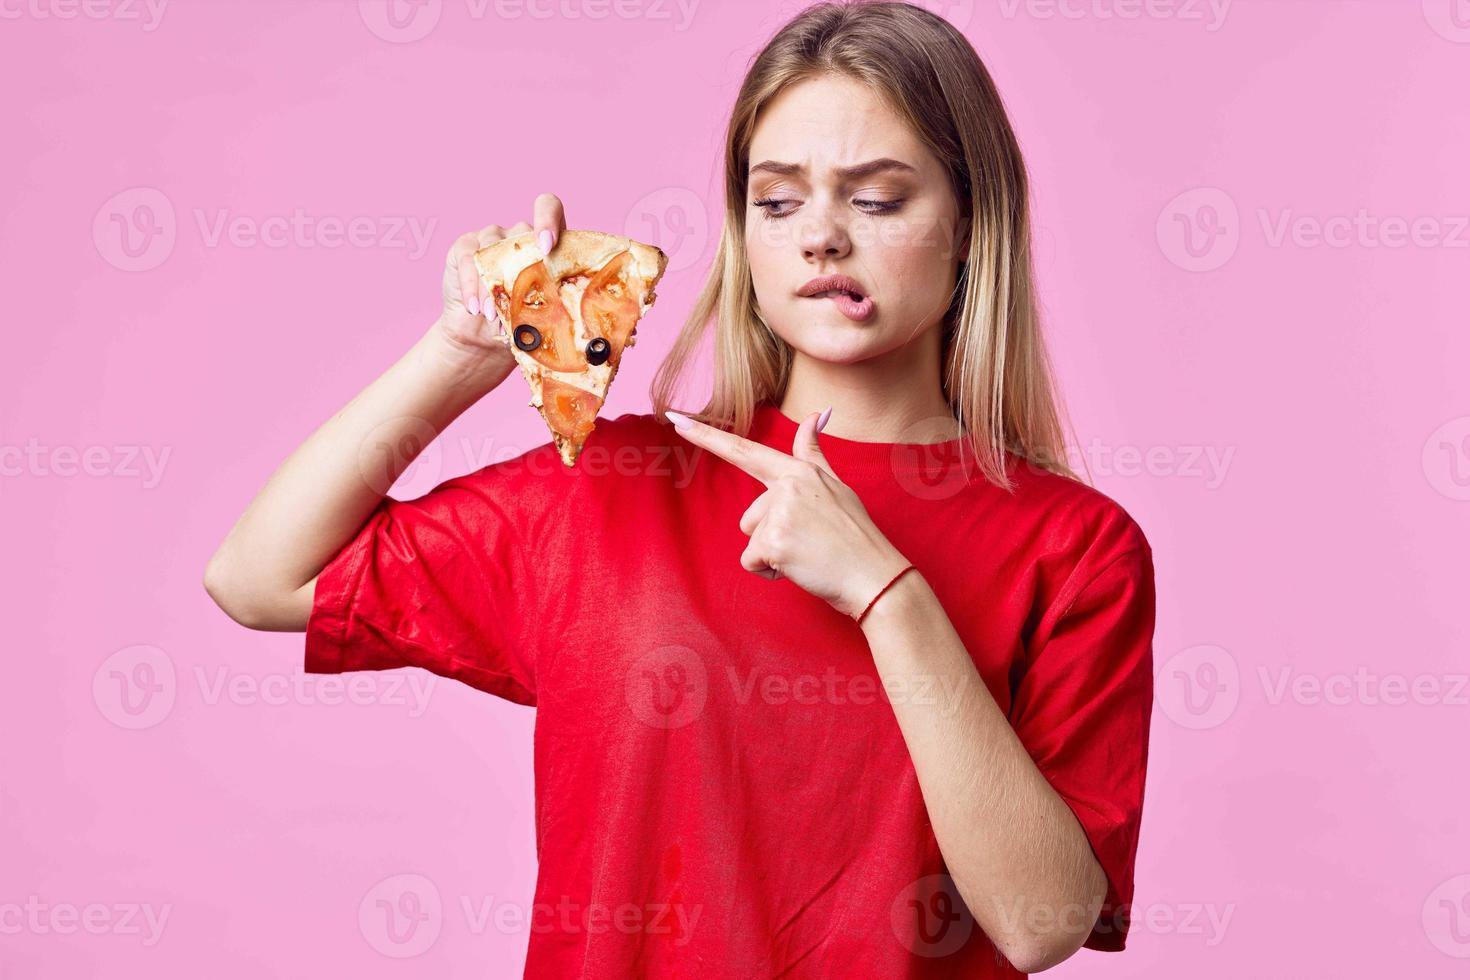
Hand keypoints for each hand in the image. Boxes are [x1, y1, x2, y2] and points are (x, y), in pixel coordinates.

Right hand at [431, 192, 566, 370]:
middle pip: (519, 231)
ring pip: (491, 248)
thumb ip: (556, 305)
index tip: (547, 245)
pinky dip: (471, 287)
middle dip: (519, 266)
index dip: (547, 220)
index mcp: (545, 241)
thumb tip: (575, 326)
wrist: (482, 334)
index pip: (548, 207)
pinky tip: (474, 309)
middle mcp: (517, 233)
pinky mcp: (464, 248)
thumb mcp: (544, 313)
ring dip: (492, 286)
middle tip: (518, 292)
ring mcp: (489, 237)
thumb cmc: (521, 321)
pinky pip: (467, 259)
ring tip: (493, 316)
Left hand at [666, 407, 913, 619]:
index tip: (675, 419)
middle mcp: (787, 486)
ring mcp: (780, 513)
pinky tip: (800, 568)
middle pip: (749, 516)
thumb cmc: (856, 535)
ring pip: (751, 539)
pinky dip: (770, 573)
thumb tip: (816, 413)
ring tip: (807, 554)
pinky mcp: (774, 542)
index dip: (707, 436)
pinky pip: (752, 563)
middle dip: (771, 536)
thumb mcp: (837, 486)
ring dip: (772, 554)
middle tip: (810, 542)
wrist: (876, 575)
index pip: (745, 450)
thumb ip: (813, 452)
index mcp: (799, 471)